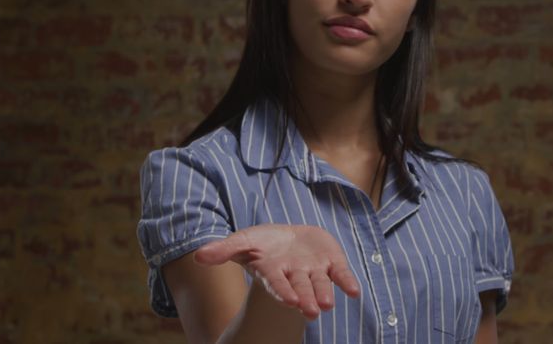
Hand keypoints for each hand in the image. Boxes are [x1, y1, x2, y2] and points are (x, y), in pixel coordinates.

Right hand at [194, 224, 361, 319]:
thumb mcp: (242, 241)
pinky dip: (347, 282)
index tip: (290, 301)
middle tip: (313, 312)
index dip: (283, 292)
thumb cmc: (262, 245)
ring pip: (321, 284)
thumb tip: (198, 256)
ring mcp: (315, 269)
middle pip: (301, 288)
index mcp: (274, 271)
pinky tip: (355, 292)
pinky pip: (341, 273)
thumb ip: (223, 250)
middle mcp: (295, 275)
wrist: (288, 239)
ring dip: (325, 294)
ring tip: (327, 306)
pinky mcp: (332, 262)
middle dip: (306, 300)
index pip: (277, 283)